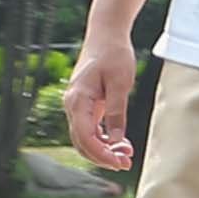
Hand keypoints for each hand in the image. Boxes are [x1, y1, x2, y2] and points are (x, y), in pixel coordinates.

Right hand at [65, 35, 139, 171]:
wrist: (106, 33)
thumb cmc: (113, 53)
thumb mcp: (120, 83)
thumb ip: (117, 113)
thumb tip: (118, 141)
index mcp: (78, 100)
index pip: (85, 137)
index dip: (101, 154)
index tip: (120, 162)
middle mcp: (72, 105)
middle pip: (82, 142)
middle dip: (102, 157)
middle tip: (126, 164)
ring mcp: (77, 106)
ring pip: (85, 139)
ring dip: (103, 150)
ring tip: (126, 156)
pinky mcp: (85, 105)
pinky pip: (90, 129)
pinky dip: (103, 140)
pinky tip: (120, 144)